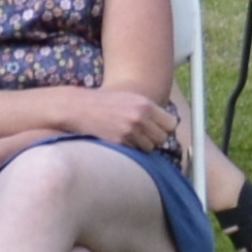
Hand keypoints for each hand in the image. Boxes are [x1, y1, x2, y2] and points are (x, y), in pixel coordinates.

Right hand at [61, 84, 181, 154]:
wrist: (79, 107)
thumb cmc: (105, 103)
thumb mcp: (130, 98)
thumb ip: (148, 110)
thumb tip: (168, 127)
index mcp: (145, 104)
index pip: (171, 123)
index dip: (164, 127)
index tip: (157, 128)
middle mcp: (140, 117)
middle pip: (163, 138)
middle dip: (154, 138)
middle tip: (142, 134)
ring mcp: (130, 130)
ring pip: (150, 148)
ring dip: (142, 145)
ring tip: (129, 136)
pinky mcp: (120, 142)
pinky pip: (135, 152)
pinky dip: (130, 149)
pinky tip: (120, 139)